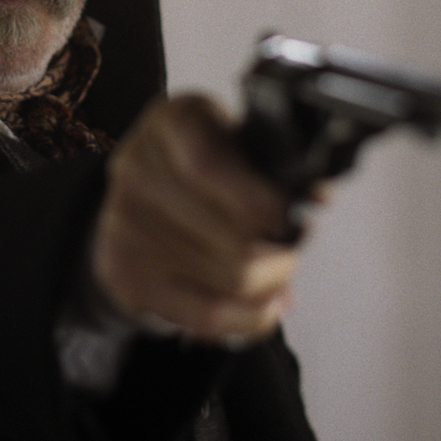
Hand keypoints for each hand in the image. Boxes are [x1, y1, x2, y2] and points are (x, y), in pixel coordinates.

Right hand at [92, 94, 315, 344]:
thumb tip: (315, 198)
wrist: (141, 194)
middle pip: (231, 236)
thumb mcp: (235, 139)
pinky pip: (205, 314)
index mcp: (173, 123)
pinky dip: (250, 316)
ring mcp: (124, 224)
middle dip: (281, 250)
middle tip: (293, 247)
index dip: (260, 200)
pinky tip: (266, 304)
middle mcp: (138, 169)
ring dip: (270, 284)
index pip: (209, 164)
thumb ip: (272, 164)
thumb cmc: (206, 165)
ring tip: (278, 273)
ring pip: (227, 281)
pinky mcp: (126, 274)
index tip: (297, 217)